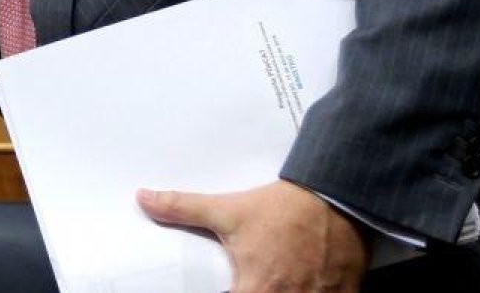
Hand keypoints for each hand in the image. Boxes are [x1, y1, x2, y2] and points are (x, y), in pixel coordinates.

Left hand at [136, 179, 369, 292]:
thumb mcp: (229, 211)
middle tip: (258, 281)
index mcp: (255, 291)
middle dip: (259, 291)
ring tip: (281, 281)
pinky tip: (306, 284)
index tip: (235, 286)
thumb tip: (144, 198)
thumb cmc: (283, 209)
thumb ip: (183, 208)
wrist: (334, 197)